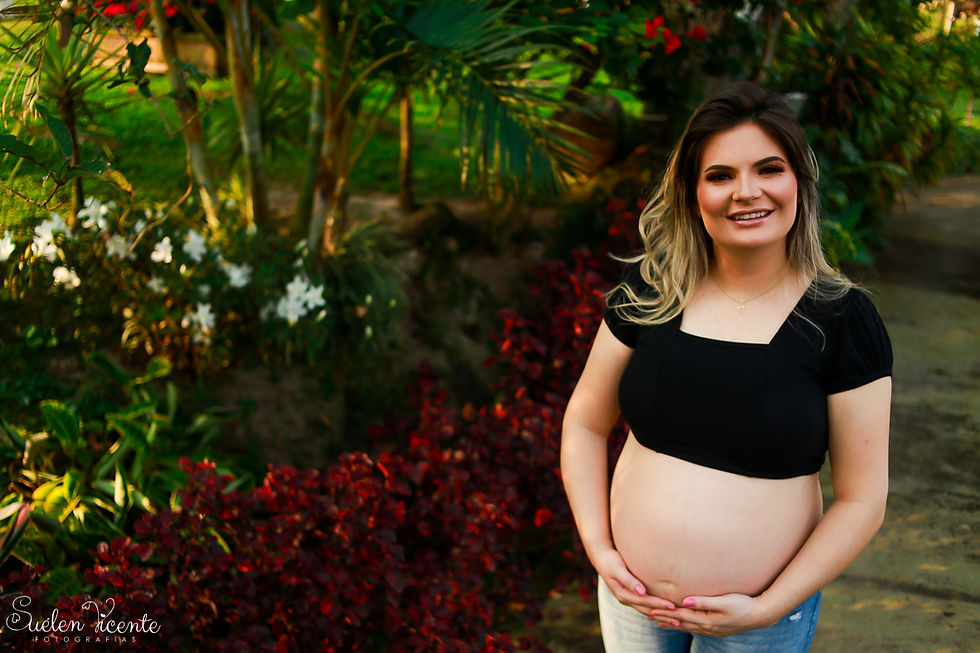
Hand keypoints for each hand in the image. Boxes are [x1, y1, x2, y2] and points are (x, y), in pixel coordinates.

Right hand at [593, 547, 675, 616]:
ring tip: (676, 619)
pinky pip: (645, 606)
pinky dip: (656, 609)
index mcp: (623, 595)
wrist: (602, 558)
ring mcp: (629, 599)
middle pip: (648, 610)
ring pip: (647, 610)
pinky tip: (665, 612)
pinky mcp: (631, 595)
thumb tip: (641, 592)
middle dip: (663, 615)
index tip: (673, 606)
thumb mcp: (618, 569)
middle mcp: (626, 599)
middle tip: (679, 618)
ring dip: (661, 615)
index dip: (659, 605)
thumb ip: (629, 580)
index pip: (645, 602)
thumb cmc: (611, 560)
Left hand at [648, 593, 769, 635]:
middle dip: (665, 619)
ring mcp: (711, 629)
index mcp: (707, 620)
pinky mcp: (716, 628)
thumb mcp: (724, 601)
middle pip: (681, 623)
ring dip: (672, 623)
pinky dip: (684, 625)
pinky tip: (681, 624)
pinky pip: (695, 628)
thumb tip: (685, 600)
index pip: (681, 616)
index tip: (651, 610)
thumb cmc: (743, 604)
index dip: (666, 613)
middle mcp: (707, 627)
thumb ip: (704, 601)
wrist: (760, 615)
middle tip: (648, 616)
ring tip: (659, 622)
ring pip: (687, 627)